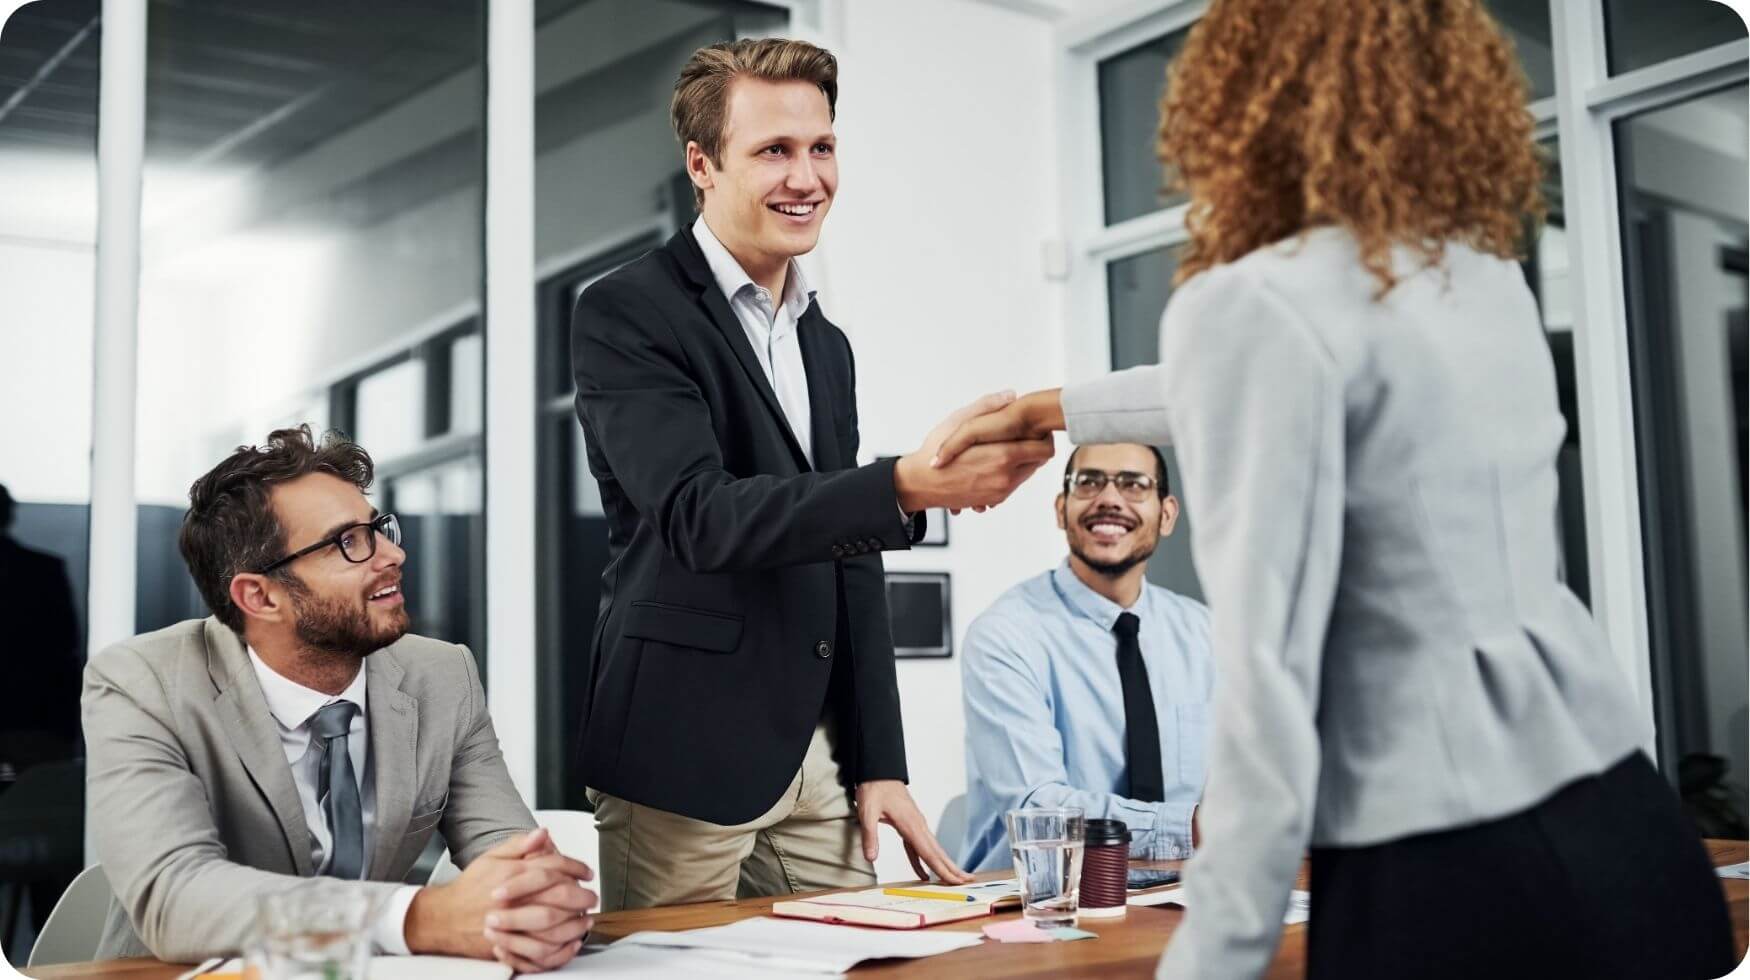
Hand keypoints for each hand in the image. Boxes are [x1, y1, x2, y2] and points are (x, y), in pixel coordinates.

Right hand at [405, 828, 596, 971]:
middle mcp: (515, 898)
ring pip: (555, 924)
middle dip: (582, 896)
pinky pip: (542, 950)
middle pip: (560, 895)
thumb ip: (520, 845)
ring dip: (576, 922)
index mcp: (514, 874)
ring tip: (585, 920)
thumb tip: (544, 834)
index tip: (586, 872)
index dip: (576, 868)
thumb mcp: (492, 857)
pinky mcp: (509, 945)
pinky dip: (561, 948)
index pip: (555, 867)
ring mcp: (512, 924)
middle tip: (592, 897)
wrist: (443, 918)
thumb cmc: (470, 887)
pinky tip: (570, 942)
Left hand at [855, 780, 974, 884]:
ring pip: (932, 849)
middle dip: (953, 868)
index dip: (942, 869)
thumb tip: (871, 858)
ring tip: (954, 879)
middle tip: (968, 882)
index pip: (929, 853)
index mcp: (911, 824)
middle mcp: (918, 825)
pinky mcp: (910, 825)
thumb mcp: (867, 811)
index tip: (956, 881)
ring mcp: (916, 825)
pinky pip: (919, 847)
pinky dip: (923, 861)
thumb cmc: (874, 788)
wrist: (878, 770)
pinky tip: (923, 874)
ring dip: (943, 865)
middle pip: (937, 852)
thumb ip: (869, 835)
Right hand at [893, 391, 1053, 513]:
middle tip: (1020, 434)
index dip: (1044, 435)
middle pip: (1039, 461)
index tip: (1034, 426)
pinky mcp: (994, 499)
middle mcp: (1006, 477)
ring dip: (1022, 460)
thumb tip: (1011, 395)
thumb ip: (986, 406)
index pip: (1044, 448)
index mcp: (1002, 456)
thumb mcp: (958, 422)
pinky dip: (1010, 473)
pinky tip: (994, 463)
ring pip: (1027, 473)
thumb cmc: (936, 452)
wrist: (920, 483)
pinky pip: (1013, 484)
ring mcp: (1001, 491)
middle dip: (1033, 446)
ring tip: (1003, 447)